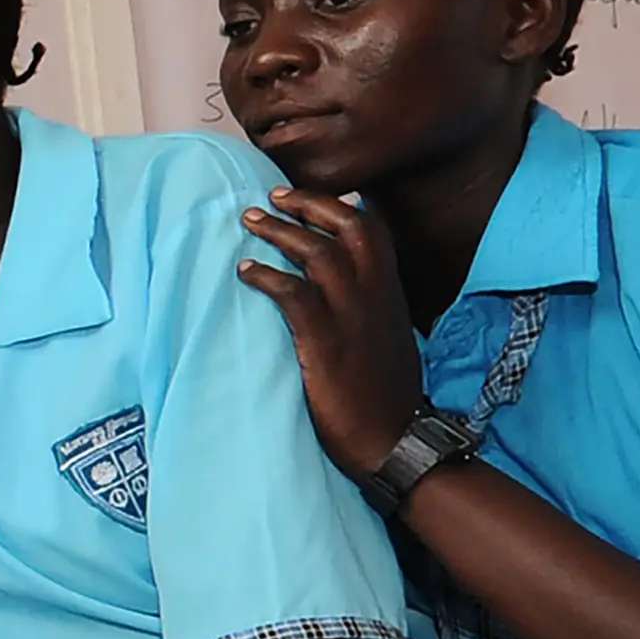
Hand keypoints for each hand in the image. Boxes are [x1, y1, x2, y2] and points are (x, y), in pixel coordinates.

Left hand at [236, 187, 427, 482]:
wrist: (394, 440)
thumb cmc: (385, 395)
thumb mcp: (388, 337)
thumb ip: (373, 305)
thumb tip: (349, 287)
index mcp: (390, 292)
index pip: (373, 230)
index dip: (339, 206)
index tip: (306, 199)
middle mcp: (376, 295)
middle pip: (348, 227)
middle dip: (308, 205)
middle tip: (270, 199)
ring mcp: (353, 316)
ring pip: (318, 252)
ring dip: (281, 232)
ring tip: (249, 222)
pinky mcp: (326, 341)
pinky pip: (294, 294)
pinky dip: (267, 276)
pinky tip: (245, 271)